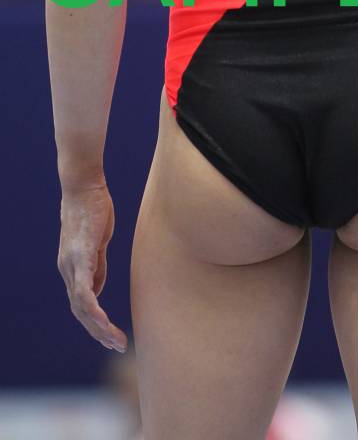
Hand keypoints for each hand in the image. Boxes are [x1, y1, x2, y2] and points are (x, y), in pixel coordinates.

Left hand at [57, 180, 127, 351]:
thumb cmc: (93, 208)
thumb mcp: (97, 242)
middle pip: (80, 312)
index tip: (113, 335)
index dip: (95, 322)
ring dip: (99, 327)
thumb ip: (97, 266)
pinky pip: (84, 291)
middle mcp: (67, 270)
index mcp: (72, 267)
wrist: (83, 185)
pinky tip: (104, 322)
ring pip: (81, 307)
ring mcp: (71, 265)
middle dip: (99, 332)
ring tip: (116, 339)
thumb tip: (97, 291)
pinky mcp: (80, 257)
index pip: (81, 303)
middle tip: (118, 344)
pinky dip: (93, 309)